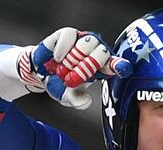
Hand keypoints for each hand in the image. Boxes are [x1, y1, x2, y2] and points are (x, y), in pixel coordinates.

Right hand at [0, 29, 129, 109]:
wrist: (39, 74)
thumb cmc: (58, 83)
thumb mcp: (68, 97)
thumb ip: (77, 101)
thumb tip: (85, 102)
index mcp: (101, 68)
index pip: (116, 65)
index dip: (120, 65)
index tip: (123, 69)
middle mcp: (95, 53)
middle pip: (103, 52)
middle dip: (89, 66)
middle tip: (74, 75)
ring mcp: (82, 42)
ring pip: (89, 43)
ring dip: (75, 58)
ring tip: (64, 67)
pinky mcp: (69, 34)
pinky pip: (70, 36)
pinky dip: (64, 48)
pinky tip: (58, 58)